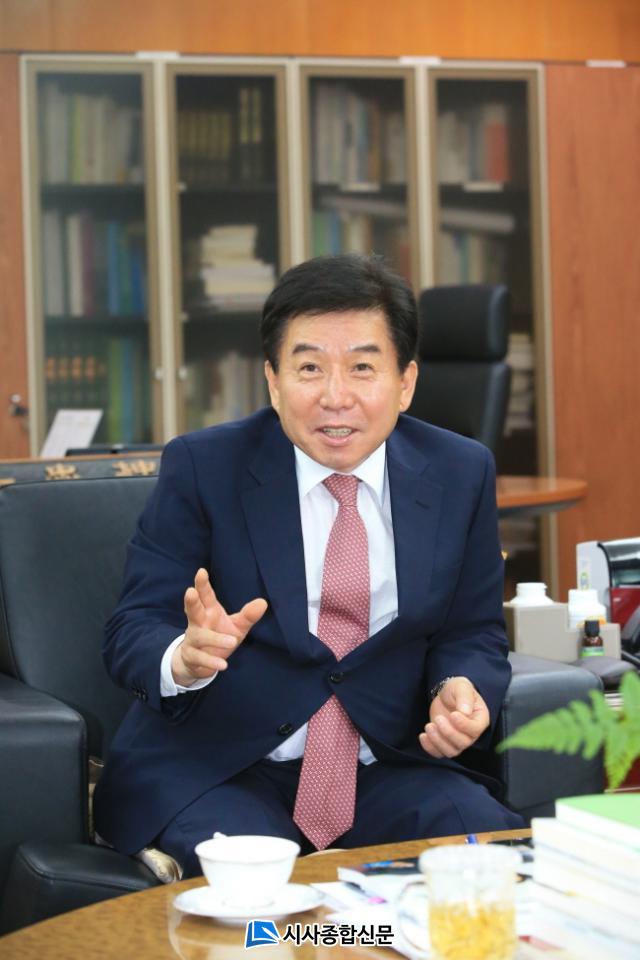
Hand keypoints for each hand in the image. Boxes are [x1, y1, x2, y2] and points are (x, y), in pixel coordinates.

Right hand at [171, 568, 266, 685]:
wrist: (199, 662)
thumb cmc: (218, 637)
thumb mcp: (237, 626)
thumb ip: (248, 615)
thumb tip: (264, 602)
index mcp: (209, 611)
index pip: (206, 596)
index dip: (202, 584)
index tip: (201, 571)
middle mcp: (198, 623)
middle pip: (193, 610)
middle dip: (191, 601)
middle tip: (190, 591)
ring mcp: (192, 639)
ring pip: (200, 636)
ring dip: (214, 638)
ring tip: (231, 641)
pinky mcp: (191, 656)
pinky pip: (200, 658)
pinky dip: (211, 661)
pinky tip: (223, 665)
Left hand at [419, 677, 489, 758]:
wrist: (445, 695)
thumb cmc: (457, 690)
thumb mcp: (462, 686)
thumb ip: (464, 697)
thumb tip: (465, 712)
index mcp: (479, 719)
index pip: (475, 729)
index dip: (464, 725)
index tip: (453, 714)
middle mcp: (470, 734)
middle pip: (463, 743)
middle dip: (448, 733)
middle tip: (438, 718)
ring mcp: (457, 740)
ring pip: (451, 751)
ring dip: (438, 741)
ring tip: (429, 726)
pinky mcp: (444, 742)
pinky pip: (439, 753)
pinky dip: (430, 748)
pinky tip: (423, 736)